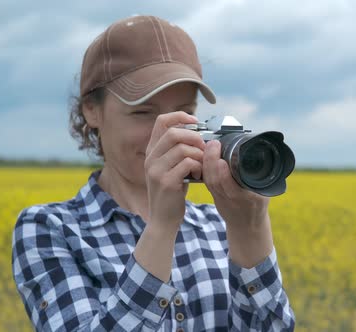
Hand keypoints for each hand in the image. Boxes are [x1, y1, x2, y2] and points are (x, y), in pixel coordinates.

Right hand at [144, 111, 205, 231]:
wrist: (163, 220)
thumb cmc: (172, 193)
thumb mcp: (170, 168)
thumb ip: (177, 151)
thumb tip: (198, 133)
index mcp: (152, 151)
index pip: (161, 121)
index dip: (180, 116)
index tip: (196, 122)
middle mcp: (150, 158)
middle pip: (174, 133)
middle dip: (195, 138)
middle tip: (204, 149)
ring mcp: (156, 170)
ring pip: (183, 148)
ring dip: (199, 155)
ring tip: (202, 166)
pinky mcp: (165, 182)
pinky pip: (187, 163)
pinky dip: (198, 167)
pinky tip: (199, 176)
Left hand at [202, 140, 269, 227]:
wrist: (246, 226)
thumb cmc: (257, 208)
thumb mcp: (264, 194)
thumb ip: (263, 180)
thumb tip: (267, 159)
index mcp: (247, 199)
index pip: (233, 188)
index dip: (225, 176)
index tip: (222, 161)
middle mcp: (231, 199)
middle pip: (216, 181)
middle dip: (212, 162)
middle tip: (214, 144)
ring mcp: (220, 198)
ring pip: (209, 180)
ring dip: (206, 162)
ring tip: (210, 146)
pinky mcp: (214, 195)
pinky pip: (207, 181)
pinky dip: (204, 167)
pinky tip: (205, 155)